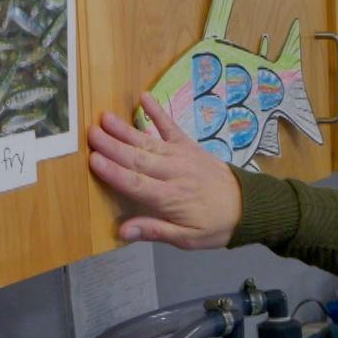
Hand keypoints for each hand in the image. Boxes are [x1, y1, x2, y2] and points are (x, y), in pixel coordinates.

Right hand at [86, 93, 241, 249]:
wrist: (248, 207)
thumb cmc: (215, 226)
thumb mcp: (187, 239)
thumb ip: (155, 232)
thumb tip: (123, 230)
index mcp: (170, 198)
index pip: (136, 184)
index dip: (114, 172)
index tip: (94, 160)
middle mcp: (173, 173)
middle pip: (138, 159)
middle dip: (112, 146)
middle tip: (90, 134)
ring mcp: (181, 156)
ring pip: (148, 142)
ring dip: (125, 129)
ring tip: (104, 118)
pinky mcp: (189, 146)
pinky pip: (171, 126)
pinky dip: (157, 111)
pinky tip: (144, 97)